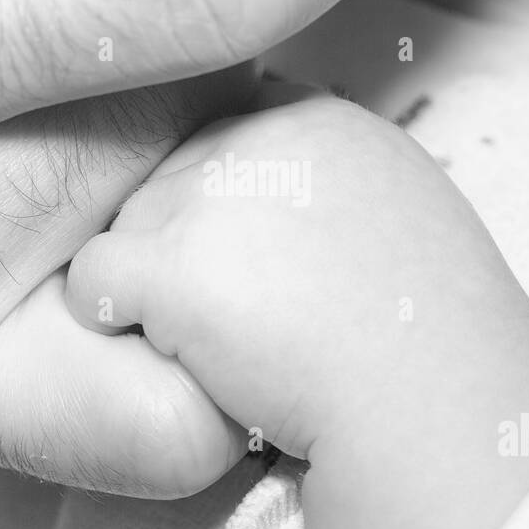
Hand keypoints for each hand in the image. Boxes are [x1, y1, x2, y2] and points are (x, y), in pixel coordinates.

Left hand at [66, 89, 528, 528]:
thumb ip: (334, 181)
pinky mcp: (169, 266)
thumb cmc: (431, 334)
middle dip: (188, 243)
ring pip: (127, 227)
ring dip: (160, 284)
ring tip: (236, 338)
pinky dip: (120, 322)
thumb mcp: (405, 211)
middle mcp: (259, 139)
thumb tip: (281, 194)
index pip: (227, 131)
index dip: (225, 196)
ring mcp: (208, 198)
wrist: (433, 406)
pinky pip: (96, 282)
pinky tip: (190, 354)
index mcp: (321, 122)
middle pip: (168, 177)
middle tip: (250, 309)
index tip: (257, 254)